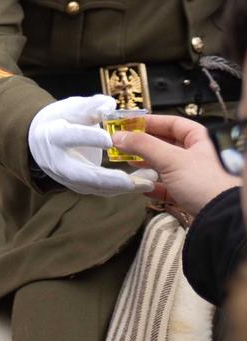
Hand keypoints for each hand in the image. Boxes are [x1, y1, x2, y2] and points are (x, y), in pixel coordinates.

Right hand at [27, 93, 146, 195]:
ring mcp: (65, 176)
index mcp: (53, 134)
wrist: (43, 138)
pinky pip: (100, 190)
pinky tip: (144, 184)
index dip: (88, 138)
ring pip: (93, 186)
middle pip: (80, 173)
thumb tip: (109, 107)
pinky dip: (122, 189)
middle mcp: (56, 160)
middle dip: (108, 178)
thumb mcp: (74, 106)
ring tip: (150, 182)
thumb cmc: (64, 118)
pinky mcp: (77, 185)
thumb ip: (92, 106)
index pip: (69, 136)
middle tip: (133, 179)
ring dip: (122, 187)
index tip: (109, 139)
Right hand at [110, 114, 239, 217]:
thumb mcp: (171, 159)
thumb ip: (143, 145)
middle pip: (167, 144)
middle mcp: (199, 156)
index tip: (128, 124)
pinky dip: (154, 186)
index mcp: (201, 140)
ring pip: (166, 165)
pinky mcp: (191, 194)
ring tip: (129, 162)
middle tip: (123, 143)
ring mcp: (195, 176)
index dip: (150, 122)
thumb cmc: (205, 183)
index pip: (172, 123)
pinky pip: (168, 186)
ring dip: (147, 164)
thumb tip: (119, 136)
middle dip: (144, 144)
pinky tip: (142, 187)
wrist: (222, 218)